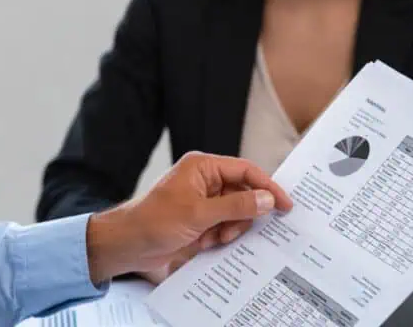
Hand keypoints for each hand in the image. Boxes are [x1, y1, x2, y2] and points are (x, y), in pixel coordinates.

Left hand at [85, 151, 292, 283]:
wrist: (128, 245)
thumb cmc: (154, 221)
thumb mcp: (199, 213)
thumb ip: (236, 205)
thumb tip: (266, 199)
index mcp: (203, 167)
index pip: (245, 170)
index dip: (267, 186)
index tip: (285, 205)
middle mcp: (204, 180)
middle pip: (243, 193)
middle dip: (243, 214)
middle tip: (237, 230)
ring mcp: (202, 201)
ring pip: (236, 213)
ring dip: (230, 228)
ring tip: (215, 238)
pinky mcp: (199, 220)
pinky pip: (224, 226)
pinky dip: (220, 236)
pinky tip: (205, 243)